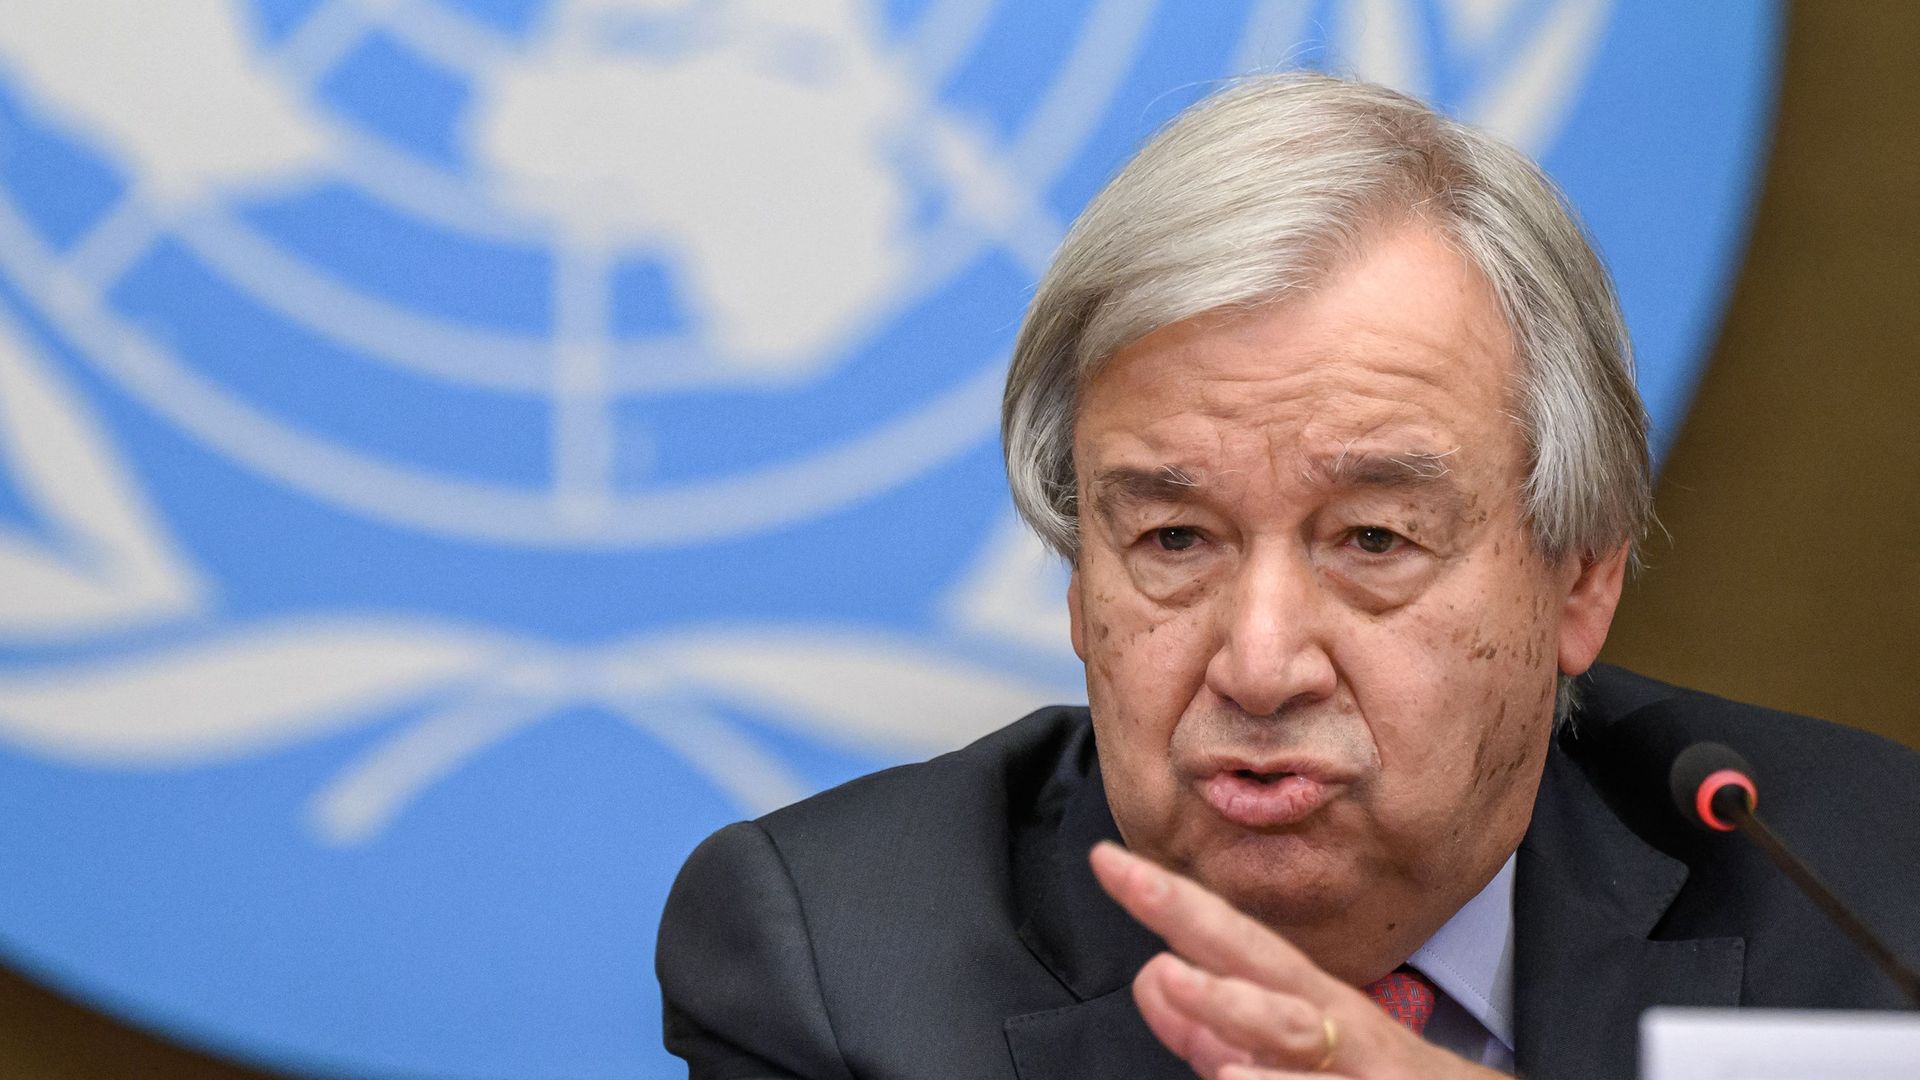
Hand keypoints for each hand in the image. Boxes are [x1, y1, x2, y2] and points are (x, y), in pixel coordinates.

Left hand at [1089, 842, 1506, 1079]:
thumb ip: (1219, 1032)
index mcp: (1310, 1004)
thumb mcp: (1299, 1058)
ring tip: (1174, 979)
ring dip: (1233, 1004)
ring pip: (1297, 1030)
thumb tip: (1152, 981)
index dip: (1168, 899)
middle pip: (1260, 957)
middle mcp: (1338, 1025)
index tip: (1105, 858)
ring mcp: (1367, 1068)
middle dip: (1191, 915)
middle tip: (1128, 877)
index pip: (1230, 940)